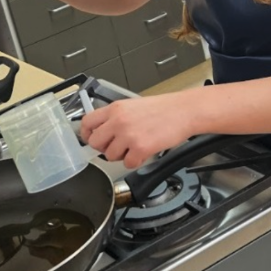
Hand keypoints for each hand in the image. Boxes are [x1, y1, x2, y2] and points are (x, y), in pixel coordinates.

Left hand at [80, 94, 195, 169]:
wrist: (183, 111)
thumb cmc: (163, 109)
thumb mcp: (133, 106)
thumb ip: (116, 117)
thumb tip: (103, 131)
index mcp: (115, 109)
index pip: (87, 123)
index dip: (87, 134)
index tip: (91, 139)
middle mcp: (118, 121)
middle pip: (95, 142)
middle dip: (104, 148)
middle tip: (116, 147)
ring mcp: (128, 135)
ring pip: (110, 156)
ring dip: (121, 156)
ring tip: (133, 148)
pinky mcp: (140, 148)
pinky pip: (128, 164)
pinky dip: (135, 162)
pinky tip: (143, 153)